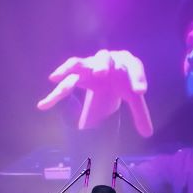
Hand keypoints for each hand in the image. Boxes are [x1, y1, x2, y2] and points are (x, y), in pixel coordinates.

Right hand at [38, 50, 152, 136]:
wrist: (112, 72)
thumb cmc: (124, 82)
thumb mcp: (133, 96)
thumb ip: (140, 113)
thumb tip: (147, 134)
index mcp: (127, 62)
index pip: (134, 67)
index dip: (138, 78)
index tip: (140, 92)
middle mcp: (108, 59)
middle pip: (104, 58)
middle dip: (101, 65)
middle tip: (100, 74)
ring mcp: (90, 63)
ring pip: (79, 63)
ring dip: (70, 70)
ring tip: (57, 79)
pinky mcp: (78, 71)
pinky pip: (66, 76)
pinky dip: (56, 88)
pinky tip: (45, 103)